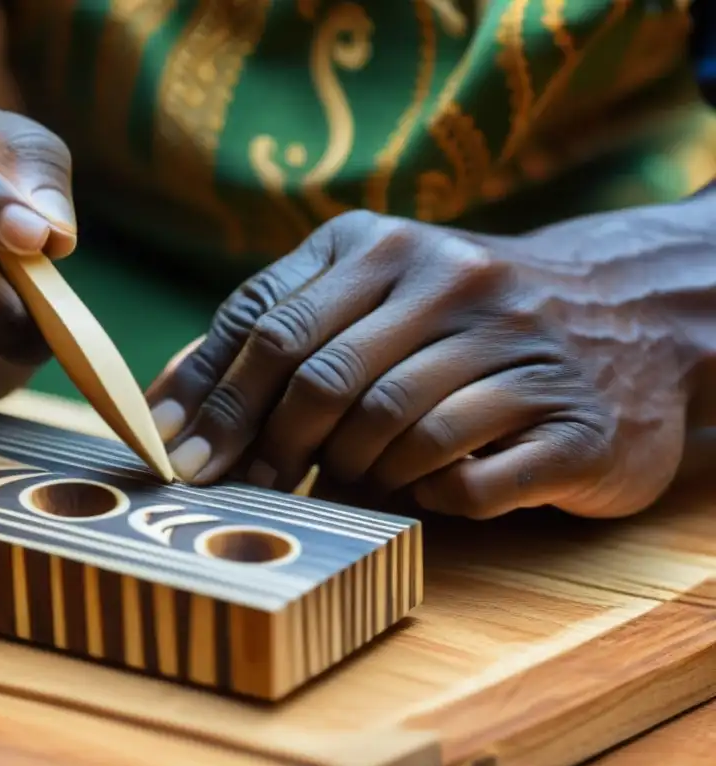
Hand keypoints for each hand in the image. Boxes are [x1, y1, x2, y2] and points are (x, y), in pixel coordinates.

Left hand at [148, 210, 689, 519]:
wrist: (624, 315)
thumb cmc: (460, 319)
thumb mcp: (368, 296)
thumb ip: (276, 331)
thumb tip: (170, 400)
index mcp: (383, 243)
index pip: (269, 322)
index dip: (215, 398)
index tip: (179, 456)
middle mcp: (452, 278)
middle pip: (322, 376)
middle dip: (269, 445)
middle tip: (252, 487)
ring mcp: (519, 344)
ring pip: (391, 428)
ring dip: (352, 471)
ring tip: (351, 477)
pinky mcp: (573, 420)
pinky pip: (466, 476)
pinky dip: (426, 494)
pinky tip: (424, 485)